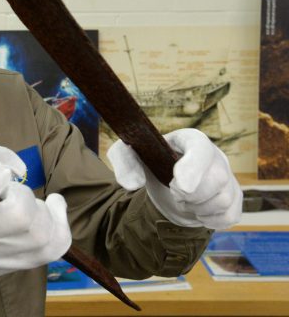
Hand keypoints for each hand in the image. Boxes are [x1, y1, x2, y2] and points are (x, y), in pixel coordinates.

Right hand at [0, 141, 70, 312]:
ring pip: (42, 229)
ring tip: (19, 204)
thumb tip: (20, 169)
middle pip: (21, 212)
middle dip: (20, 194)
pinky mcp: (22, 264)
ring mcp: (3, 254)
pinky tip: (47, 211)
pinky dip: (59, 222)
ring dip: (38, 208)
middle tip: (5, 194)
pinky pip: (58, 243)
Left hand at [107, 128, 241, 229]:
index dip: (194, 168)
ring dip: (197, 208)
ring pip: (223, 200)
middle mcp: (214, 155)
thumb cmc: (150, 165)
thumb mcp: (130, 157)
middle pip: (217, 179)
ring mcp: (228, 177)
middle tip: (175, 192)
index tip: (179, 186)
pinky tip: (198, 212)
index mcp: (189, 139)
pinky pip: (230, 216)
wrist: (166, 186)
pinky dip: (210, 220)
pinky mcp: (234, 198)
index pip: (200, 148)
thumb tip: (132, 184)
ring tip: (184, 200)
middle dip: (191, 194)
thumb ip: (124, 163)